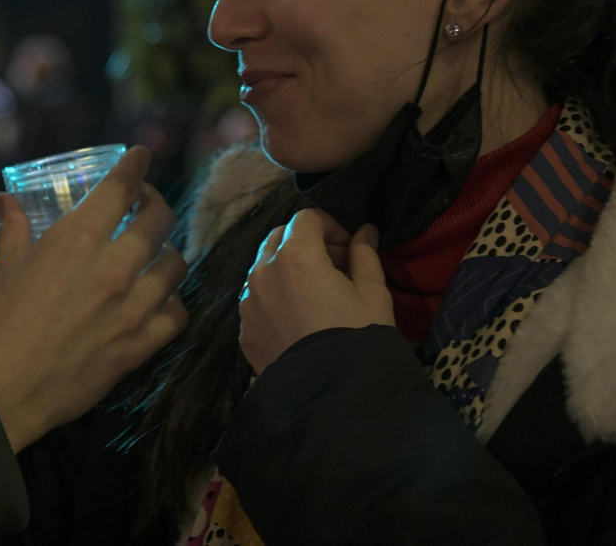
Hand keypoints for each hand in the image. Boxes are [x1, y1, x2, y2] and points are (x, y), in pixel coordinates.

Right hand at [0, 147, 188, 452]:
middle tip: (144, 204)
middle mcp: (112, 269)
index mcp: (75, 241)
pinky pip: (177, 314)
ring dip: (165, 252)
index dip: (136, 166)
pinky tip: (158, 300)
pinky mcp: (139, 346)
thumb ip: (14, 229)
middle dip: (155, 202)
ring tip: (153, 253)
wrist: (2, 391)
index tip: (141, 156)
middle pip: (159, 220)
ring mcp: (132, 309)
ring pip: (175, 265)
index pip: (121, 189)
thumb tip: (7, 201)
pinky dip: (171, 302)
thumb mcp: (2, 269)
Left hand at [238, 210, 393, 374]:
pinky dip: (275, 295)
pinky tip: (299, 317)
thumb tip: (365, 231)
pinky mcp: (243, 329)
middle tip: (335, 265)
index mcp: (295, 256)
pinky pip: (256, 299)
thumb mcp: (372, 293)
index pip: (306, 219)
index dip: (331, 226)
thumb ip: (364, 255)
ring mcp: (248, 302)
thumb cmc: (359, 337)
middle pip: (279, 237)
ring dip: (287, 266)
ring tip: (316, 291)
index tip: (349, 245)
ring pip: (263, 267)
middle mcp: (262, 272)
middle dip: (306, 242)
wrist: (334, 396)